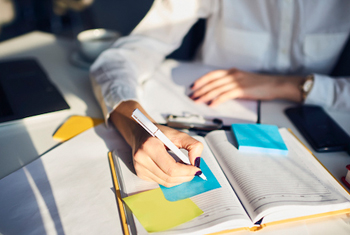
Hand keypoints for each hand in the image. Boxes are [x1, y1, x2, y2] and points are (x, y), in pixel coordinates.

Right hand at [133, 124, 202, 186]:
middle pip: (169, 178)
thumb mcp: (177, 134)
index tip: (197, 169)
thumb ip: (192, 145)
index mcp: (150, 146)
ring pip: (166, 182)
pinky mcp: (140, 174)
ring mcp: (140, 168)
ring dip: (179, 178)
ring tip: (185, 169)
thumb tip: (196, 161)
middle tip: (193, 171)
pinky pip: (160, 181)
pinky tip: (174, 169)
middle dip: (185, 176)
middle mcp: (142, 159)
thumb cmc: (158, 133)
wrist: (139, 133)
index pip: (171, 168)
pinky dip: (171, 178)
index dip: (187, 171)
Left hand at [189, 68, 303, 105]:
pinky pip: (226, 95)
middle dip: (199, 90)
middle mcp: (232, 75)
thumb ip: (231, 82)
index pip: (212, 75)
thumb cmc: (260, 84)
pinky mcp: (242, 89)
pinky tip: (211, 104)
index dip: (201, 80)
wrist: (275, 84)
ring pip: (216, 88)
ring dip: (205, 95)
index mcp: (232, 72)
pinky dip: (217, 100)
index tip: (192, 86)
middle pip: (211, 82)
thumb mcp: (243, 80)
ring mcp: (237, 82)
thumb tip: (220, 90)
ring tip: (197, 101)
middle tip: (191, 96)